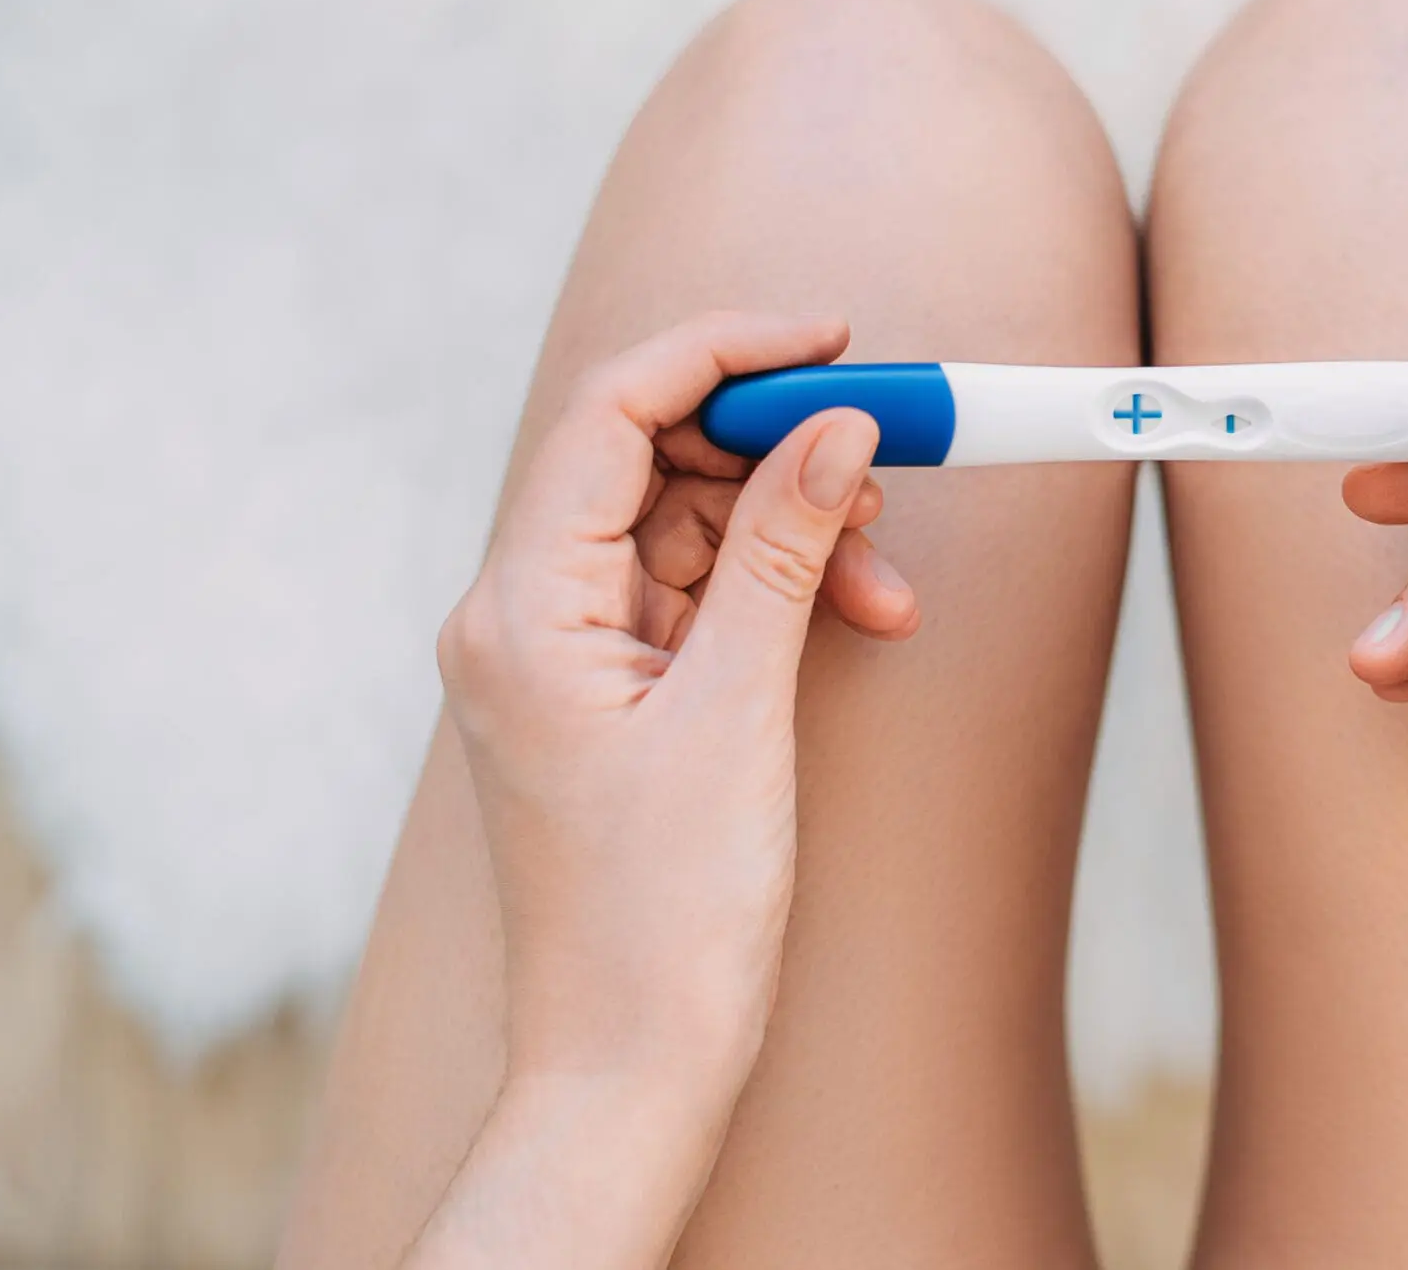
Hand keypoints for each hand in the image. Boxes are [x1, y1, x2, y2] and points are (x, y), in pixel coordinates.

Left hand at [410, 312, 915, 1269]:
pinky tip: (856, 613)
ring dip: (794, 529)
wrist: (632, 1067)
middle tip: (889, 453)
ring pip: (686, 527)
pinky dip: (777, 590)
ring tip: (887, 580)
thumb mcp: (738, 711)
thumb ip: (781, 551)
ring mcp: (565, 654)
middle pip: (651, 460)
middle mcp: (523, 614)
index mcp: (519, 607)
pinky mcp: (611, 693)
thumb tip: (836, 430)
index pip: (611, 414)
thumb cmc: (663, 917)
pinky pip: (697, 595)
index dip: (724, 355)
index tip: (832, 341)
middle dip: (776, 449)